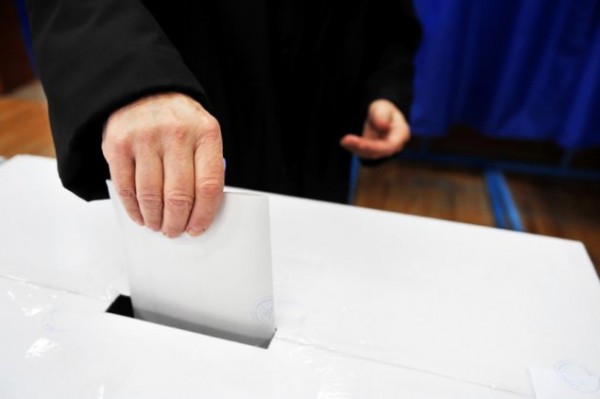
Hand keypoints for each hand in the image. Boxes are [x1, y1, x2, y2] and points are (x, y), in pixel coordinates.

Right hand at [102, 92, 223, 237]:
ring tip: (158, 225)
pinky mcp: (118, 144)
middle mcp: (176, 134)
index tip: (197, 228)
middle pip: (179, 196)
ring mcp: (145, 138)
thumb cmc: (178, 119)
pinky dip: (134, 209)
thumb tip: (201, 211)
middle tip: (174, 231)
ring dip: (155, 219)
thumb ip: (204, 166)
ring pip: (151, 196)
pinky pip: (126, 188)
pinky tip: (141, 215)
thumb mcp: (202, 133)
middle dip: (177, 222)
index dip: (203, 215)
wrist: (143, 88)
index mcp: (205, 133)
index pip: (209, 186)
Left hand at [340, 99, 409, 158]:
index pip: (389, 145)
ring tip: (344, 141)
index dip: (375, 147)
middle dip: (362, 147)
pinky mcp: (372, 151)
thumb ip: (382, 115)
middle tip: (346, 141)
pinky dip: (353, 148)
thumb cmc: (383, 109)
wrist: (378, 114)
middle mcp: (393, 146)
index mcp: (401, 134)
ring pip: (369, 154)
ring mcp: (383, 150)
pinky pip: (362, 152)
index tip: (361, 144)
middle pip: (378, 151)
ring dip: (355, 148)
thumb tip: (383, 126)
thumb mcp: (382, 106)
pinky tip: (344, 142)